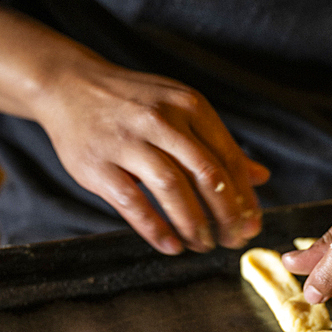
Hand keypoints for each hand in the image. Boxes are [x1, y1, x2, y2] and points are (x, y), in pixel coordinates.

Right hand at [36, 55, 269, 253]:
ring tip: (204, 245)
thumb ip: (218, 145)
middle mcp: (160, 120)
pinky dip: (156, 229)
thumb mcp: (180, 112)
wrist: (69, 85)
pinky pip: (133, 203)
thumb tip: (262, 177)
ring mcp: (127, 141)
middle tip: (233, 241)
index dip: (244, 198)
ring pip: (172, 189)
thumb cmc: (135, 105)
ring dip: (193, 225)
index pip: (228, 158)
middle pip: (206, 175)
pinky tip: (172, 246)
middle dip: (226, 216)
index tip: (252, 225)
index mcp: (188, 105)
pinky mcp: (97, 164)